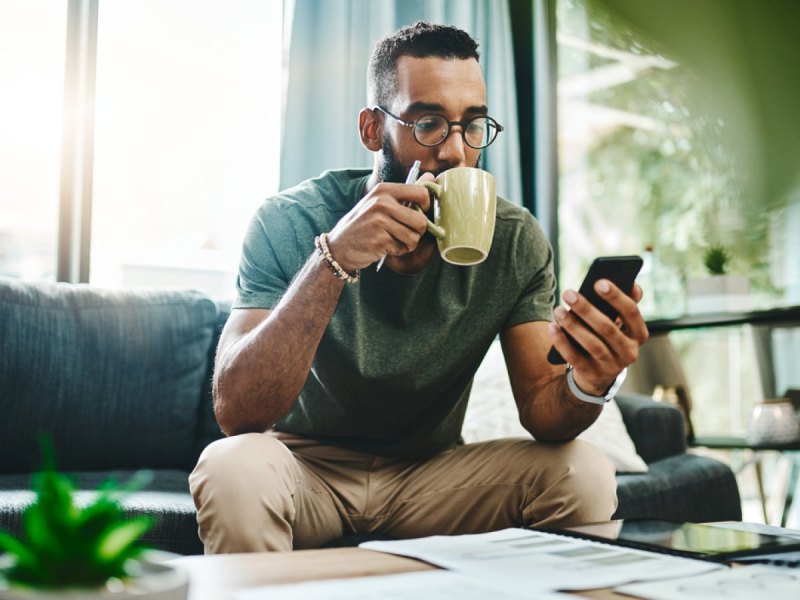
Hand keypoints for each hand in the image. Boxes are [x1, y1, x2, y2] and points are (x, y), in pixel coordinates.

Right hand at [325, 173, 434, 271]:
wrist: (339, 246)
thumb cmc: (364, 224)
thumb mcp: (380, 202)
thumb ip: (405, 192)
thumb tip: (431, 176)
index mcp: (384, 190)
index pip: (421, 193)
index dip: (427, 206)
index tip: (420, 213)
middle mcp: (382, 203)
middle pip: (421, 221)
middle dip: (418, 232)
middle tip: (405, 233)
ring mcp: (380, 221)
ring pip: (414, 237)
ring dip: (407, 244)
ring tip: (393, 240)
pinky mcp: (379, 239)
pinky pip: (403, 248)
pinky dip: (397, 251)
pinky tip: (384, 247)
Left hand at [548, 280, 648, 395]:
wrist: (598, 374)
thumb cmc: (608, 337)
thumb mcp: (620, 322)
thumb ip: (625, 302)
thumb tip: (632, 282)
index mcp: (639, 334)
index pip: (631, 312)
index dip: (616, 297)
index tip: (598, 282)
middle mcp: (629, 352)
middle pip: (607, 328)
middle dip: (586, 309)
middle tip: (568, 293)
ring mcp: (611, 366)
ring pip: (591, 344)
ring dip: (573, 325)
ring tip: (557, 310)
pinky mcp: (592, 375)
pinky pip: (575, 358)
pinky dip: (562, 342)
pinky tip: (552, 327)